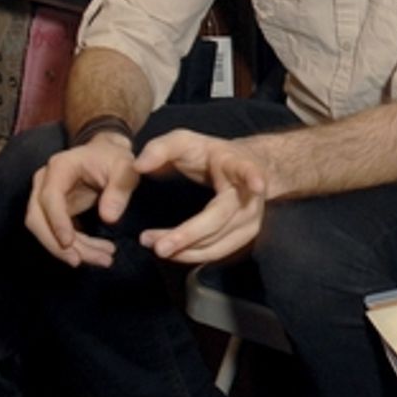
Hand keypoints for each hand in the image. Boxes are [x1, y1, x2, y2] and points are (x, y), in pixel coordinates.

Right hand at [25, 135, 138, 268]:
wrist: (107, 152)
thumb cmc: (115, 157)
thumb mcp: (125, 168)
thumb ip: (120, 189)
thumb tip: (109, 219)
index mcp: (60, 167)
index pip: (49, 198)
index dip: (57, 222)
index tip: (69, 244)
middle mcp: (45, 182)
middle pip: (37, 218)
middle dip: (57, 244)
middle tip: (83, 261)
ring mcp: (46, 197)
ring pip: (46, 230)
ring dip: (71, 249)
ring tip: (103, 259)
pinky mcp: (54, 210)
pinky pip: (58, 232)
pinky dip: (76, 246)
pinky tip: (98, 253)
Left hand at [133, 130, 268, 263]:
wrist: (242, 167)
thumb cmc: (210, 154)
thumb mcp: (184, 141)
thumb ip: (160, 149)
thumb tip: (139, 166)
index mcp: (238, 165)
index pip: (248, 170)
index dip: (253, 177)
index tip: (258, 186)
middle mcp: (251, 195)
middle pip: (222, 218)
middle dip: (190, 234)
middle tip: (158, 245)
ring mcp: (251, 218)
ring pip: (219, 242)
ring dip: (186, 249)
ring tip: (153, 244)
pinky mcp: (244, 236)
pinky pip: (217, 252)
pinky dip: (192, 254)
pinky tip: (171, 250)